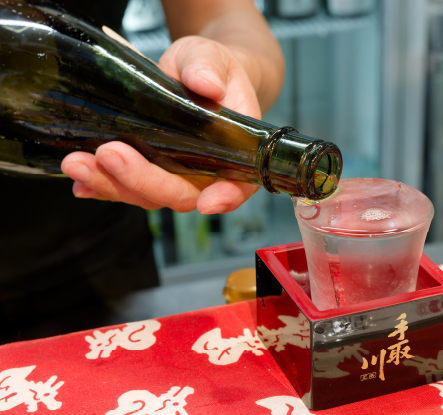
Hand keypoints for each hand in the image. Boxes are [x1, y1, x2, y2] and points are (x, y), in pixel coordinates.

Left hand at [61, 36, 261, 213]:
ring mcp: (174, 176)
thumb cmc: (210, 68)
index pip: (238, 184)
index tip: (206, 202)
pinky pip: (125, 188)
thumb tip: (206, 84)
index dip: (226, 197)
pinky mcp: (146, 172)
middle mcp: (206, 172)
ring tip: (77, 163)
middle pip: (181, 194)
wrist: (192, 73)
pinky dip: (100, 188)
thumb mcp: (213, 57)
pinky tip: (80, 181)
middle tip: (109, 154)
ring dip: (112, 185)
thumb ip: (209, 68)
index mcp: (234, 150)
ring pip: (148, 196)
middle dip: (143, 181)